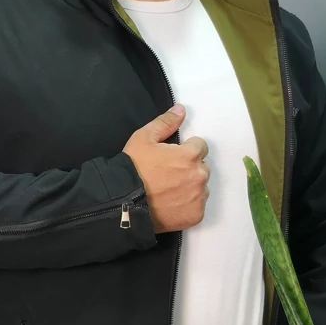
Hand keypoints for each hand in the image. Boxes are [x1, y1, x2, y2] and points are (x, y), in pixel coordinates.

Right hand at [123, 104, 209, 233]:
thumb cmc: (133, 169)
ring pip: (201, 187)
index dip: (186, 150)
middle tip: (169, 175)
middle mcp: (199, 176)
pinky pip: (197, 206)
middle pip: (202, 167)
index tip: (172, 158)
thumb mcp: (143, 138)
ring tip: (169, 191)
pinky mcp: (195, 215)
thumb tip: (181, 110)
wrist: (123, 204)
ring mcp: (198, 197)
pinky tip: (171, 204)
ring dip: (190, 187)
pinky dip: (188, 205)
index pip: (200, 146)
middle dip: (189, 168)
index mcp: (190, 155)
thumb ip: (165, 122)